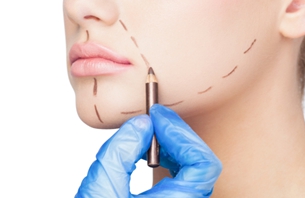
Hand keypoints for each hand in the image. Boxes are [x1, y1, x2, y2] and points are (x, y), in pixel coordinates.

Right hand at [75, 104, 221, 196]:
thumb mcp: (101, 187)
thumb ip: (122, 151)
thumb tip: (143, 125)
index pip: (203, 166)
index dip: (183, 135)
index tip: (158, 117)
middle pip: (199, 165)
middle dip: (175, 136)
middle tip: (152, 118)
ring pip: (191, 172)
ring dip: (171, 145)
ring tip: (146, 134)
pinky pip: (180, 180)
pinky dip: (166, 159)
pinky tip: (145, 152)